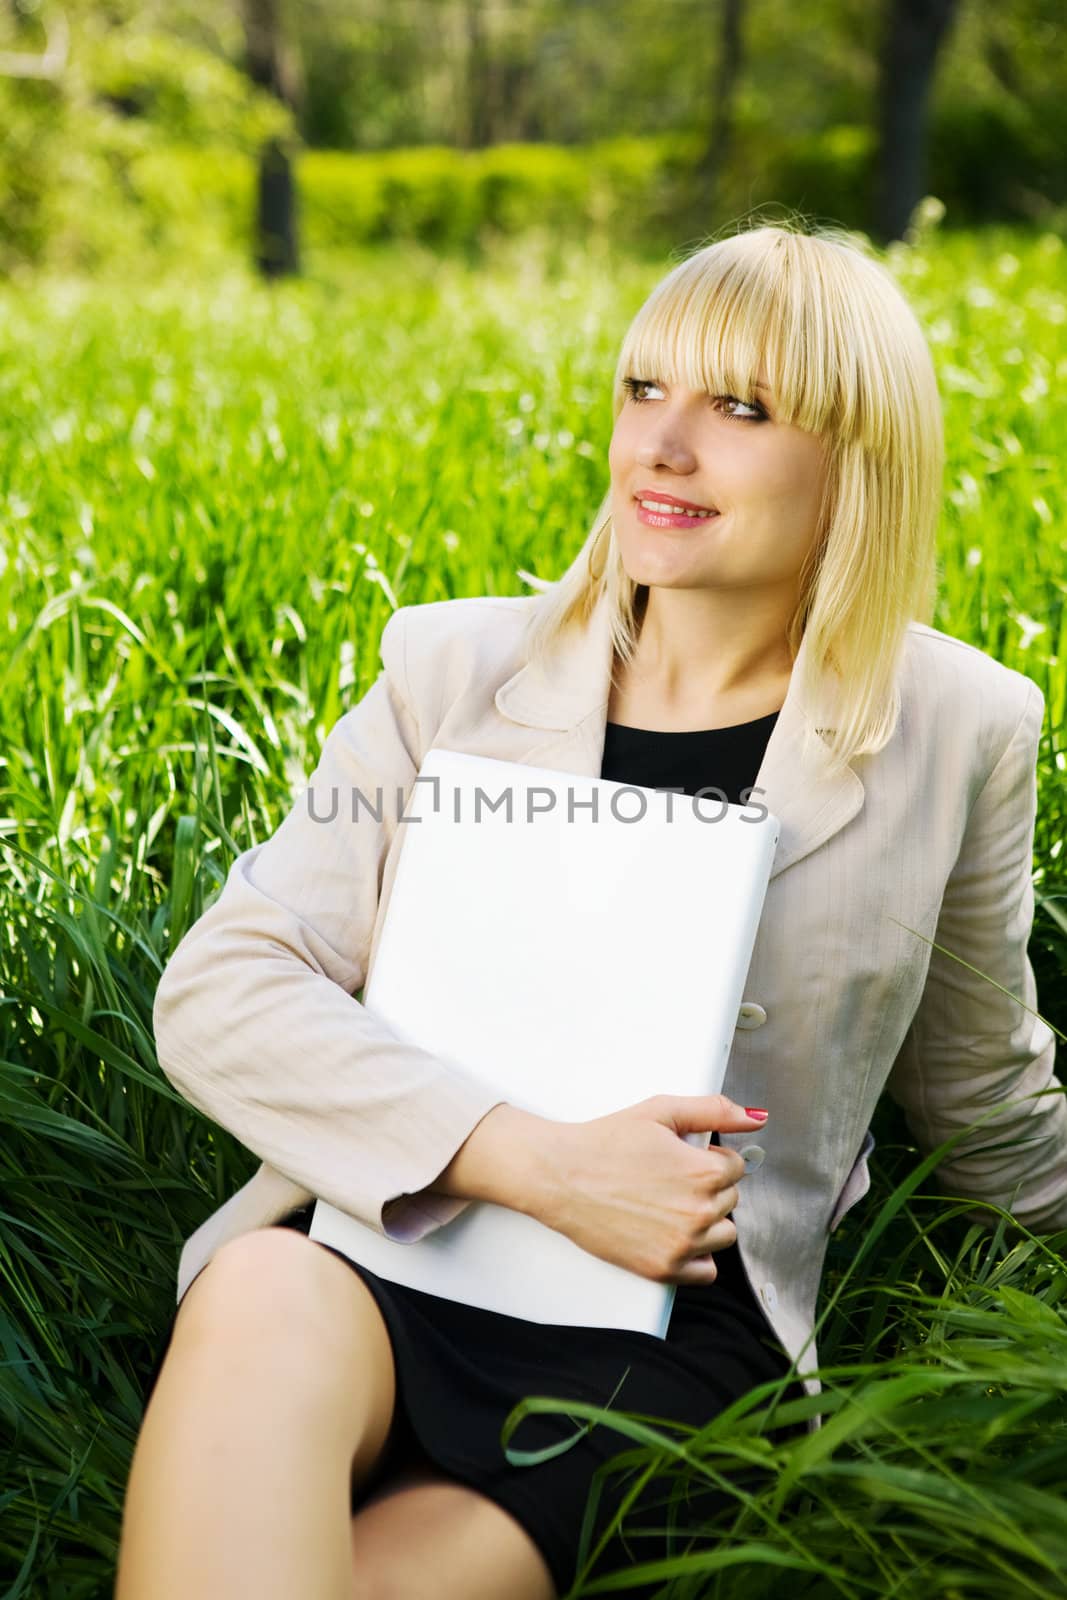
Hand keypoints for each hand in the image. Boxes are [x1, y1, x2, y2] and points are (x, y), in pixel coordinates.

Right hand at [536, 1094, 766, 1285]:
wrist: (560, 1177)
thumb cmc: (605, 1142)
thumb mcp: (661, 1112)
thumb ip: (713, 1110)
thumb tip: (755, 1117)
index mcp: (703, 1172)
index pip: (736, 1166)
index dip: (710, 1157)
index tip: (684, 1158)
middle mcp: (698, 1212)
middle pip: (730, 1199)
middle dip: (707, 1186)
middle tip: (668, 1178)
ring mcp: (682, 1245)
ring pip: (723, 1234)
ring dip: (706, 1220)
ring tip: (669, 1205)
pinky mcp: (664, 1269)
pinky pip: (707, 1271)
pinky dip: (696, 1256)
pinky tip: (672, 1234)